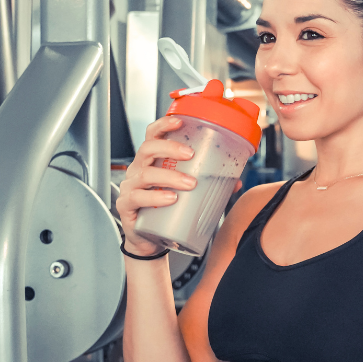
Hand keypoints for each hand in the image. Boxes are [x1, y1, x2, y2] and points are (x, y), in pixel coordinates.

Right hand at [116, 116, 198, 256]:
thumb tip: (235, 182)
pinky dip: (155, 197)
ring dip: (170, 176)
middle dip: (169, 148)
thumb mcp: (184, 193)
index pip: (152, 136)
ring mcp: (130, 188)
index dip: (163, 125)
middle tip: (191, 154)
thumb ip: (208, 185)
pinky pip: (137, 198)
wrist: (149, 239)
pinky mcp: (126, 207)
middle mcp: (138, 170)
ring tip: (190, 183)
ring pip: (145, 174)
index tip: (180, 121)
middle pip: (147, 149)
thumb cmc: (165, 210)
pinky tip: (171, 199)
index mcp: (151, 161)